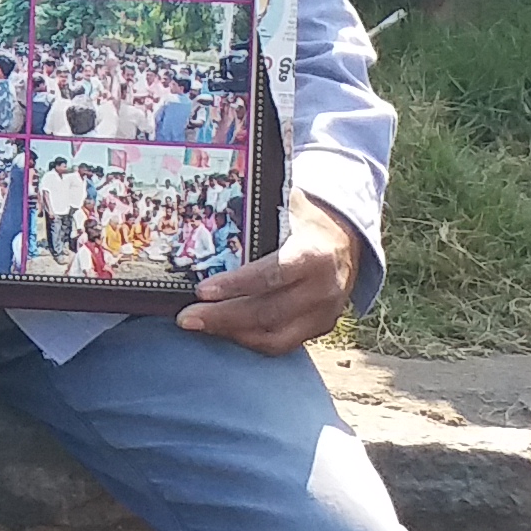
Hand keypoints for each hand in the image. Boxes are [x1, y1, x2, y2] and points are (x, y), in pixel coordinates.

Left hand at [179, 195, 361, 354]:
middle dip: (222, 317)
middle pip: (268, 311)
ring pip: (274, 336)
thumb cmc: (304, 220)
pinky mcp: (320, 328)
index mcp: (313, 255)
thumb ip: (260, 201)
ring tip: (197, 326)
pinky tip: (223, 332)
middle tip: (185, 318)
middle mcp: (323, 289)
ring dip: (232, 333)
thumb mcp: (290, 203)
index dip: (235, 285)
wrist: (346, 240)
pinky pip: (282, 344)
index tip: (201, 291)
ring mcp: (324, 313)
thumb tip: (216, 187)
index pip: (271, 275)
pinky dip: (250, 340)